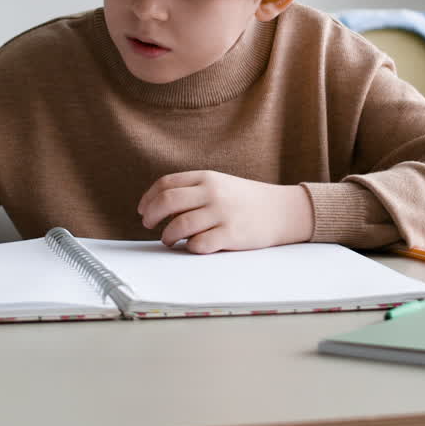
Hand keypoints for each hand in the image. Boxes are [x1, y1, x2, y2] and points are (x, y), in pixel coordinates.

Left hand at [137, 170, 312, 252]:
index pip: (166, 184)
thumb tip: (158, 205)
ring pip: (179, 225)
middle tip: (149, 225)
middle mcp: (212, 193)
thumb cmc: (246, 200)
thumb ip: (193, 190)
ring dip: (167, 236)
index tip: (143, 210)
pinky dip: (189, 247)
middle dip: (151, 216)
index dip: (149, 198)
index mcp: (207, 178)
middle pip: (167, 202)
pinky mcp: (230, 234)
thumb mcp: (220, 184)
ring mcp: (222, 213)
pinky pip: (198, 244)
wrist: (281, 211)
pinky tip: (191, 246)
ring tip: (168, 240)